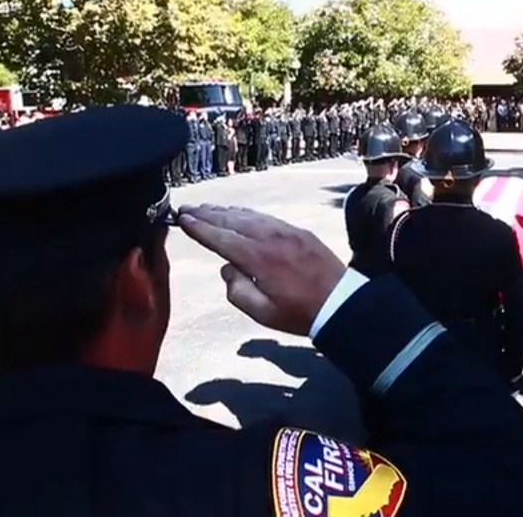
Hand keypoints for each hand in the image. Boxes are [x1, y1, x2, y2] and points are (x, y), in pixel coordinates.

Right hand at [178, 205, 344, 335]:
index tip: (181, 219)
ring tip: (206, 208)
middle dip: (207, 214)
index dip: (199, 228)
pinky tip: (239, 214)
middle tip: (186, 208)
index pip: (220, 238)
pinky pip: (266, 217)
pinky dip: (248, 214)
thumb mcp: (262, 312)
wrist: (341, 303)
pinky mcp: (299, 231)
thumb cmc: (299, 313)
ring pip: (249, 216)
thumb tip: (227, 268)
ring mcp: (286, 231)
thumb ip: (237, 290)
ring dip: (225, 211)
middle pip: (231, 221)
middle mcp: (270, 238)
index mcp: (258, 258)